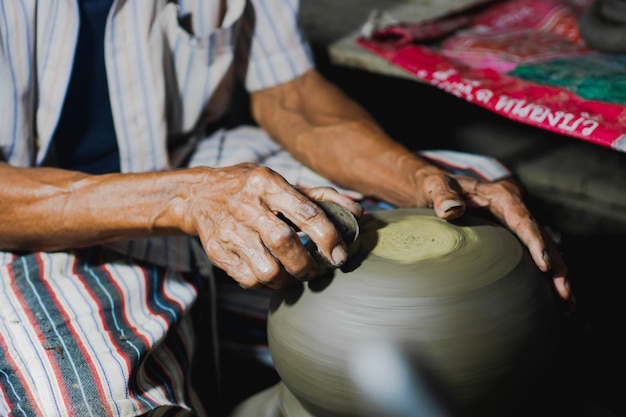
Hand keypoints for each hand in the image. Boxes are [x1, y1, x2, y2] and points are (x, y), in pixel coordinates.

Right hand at [181, 163, 362, 288]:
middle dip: (307, 263)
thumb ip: (320, 197)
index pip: (304, 211)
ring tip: (294, 273)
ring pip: (266, 268)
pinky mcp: (216, 251)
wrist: (198, 195)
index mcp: (266, 182)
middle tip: (317, 269)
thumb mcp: (281, 182)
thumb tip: (360, 212)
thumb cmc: (251, 189)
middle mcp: (245, 204)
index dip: (328, 235)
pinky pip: (249, 279)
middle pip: (284, 242)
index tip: (340, 253)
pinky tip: (271, 272)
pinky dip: (266, 283)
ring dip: (288, 278)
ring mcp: (228, 229)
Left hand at [414, 167, 571, 303]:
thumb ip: (442, 195)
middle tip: (564, 295)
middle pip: (542, 238)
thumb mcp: (434, 185)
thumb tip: (450, 209)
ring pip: (543, 251)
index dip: (534, 241)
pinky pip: (530, 257)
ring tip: (567, 305)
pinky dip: (543, 277)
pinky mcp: (510, 238)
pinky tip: (552, 300)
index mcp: (500, 197)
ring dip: (555, 277)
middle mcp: (514, 211)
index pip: (522, 219)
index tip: (543, 263)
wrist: (434, 188)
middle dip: (556, 267)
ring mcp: (514, 225)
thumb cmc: (436, 186)